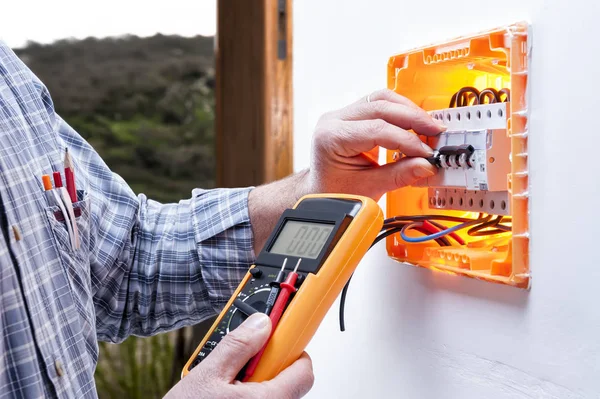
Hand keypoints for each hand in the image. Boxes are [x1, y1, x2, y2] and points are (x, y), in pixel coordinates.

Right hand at [164, 313, 313, 398]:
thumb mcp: (208, 374)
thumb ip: (239, 346)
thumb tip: (262, 324)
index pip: (303, 370)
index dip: (292, 348)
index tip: (279, 336)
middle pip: (288, 380)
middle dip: (268, 364)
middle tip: (242, 360)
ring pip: (273, 392)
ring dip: (257, 380)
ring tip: (228, 380)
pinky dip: (250, 393)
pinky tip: (227, 392)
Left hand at [308, 88, 445, 199]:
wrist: (322, 191)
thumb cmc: (335, 192)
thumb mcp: (368, 188)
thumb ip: (398, 175)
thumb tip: (426, 165)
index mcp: (332, 137)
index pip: (376, 129)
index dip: (407, 139)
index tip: (427, 152)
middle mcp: (334, 120)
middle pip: (380, 105)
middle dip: (413, 118)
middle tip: (436, 133)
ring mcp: (342, 114)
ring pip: (381, 98)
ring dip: (408, 110)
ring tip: (429, 127)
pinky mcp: (352, 115)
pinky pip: (379, 103)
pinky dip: (400, 111)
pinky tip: (415, 123)